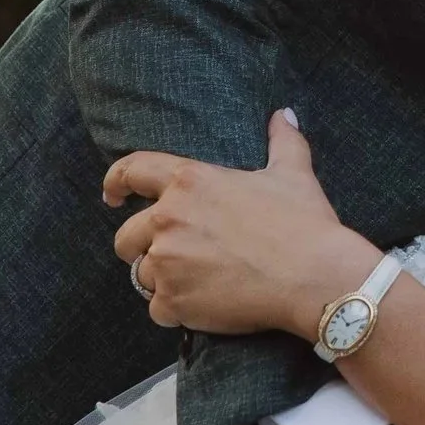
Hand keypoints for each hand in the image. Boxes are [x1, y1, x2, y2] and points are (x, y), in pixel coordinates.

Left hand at [103, 111, 364, 338]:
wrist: (313, 277)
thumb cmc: (303, 223)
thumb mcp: (292, 173)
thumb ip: (282, 140)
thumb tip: (284, 114)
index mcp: (189, 182)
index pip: (132, 171)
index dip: (115, 181)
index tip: (111, 195)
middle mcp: (168, 220)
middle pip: (126, 237)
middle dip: (140, 246)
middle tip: (171, 255)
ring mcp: (167, 263)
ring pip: (143, 275)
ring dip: (164, 280)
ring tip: (200, 282)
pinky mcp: (173, 301)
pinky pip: (158, 309)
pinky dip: (176, 310)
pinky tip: (205, 306)